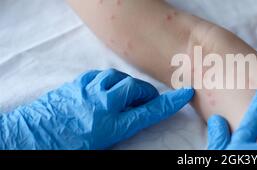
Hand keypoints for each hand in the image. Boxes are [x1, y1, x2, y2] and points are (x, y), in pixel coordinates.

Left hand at [0, 69, 193, 149]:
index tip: (185, 95)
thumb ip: (120, 131)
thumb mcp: (100, 146)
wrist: (29, 139)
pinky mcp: (76, 85)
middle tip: (149, 99)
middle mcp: (102, 105)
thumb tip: (134, 120)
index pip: (148, 112)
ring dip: (127, 85)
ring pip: (117, 79)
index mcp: (111, 126)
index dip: (169, 104)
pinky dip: (108, 80)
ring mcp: (88, 91)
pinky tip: (107, 87)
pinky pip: (99, 76)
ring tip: (128, 94)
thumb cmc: (65, 147)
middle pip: (134, 90)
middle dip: (146, 93)